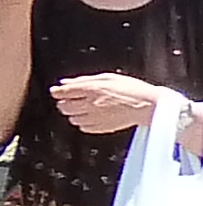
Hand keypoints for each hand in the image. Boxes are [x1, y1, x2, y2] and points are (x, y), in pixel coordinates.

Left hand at [51, 71, 167, 134]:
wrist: (150, 106)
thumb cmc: (131, 89)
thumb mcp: (107, 77)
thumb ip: (83, 80)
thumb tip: (64, 82)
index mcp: (92, 89)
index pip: (63, 92)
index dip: (57, 92)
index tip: (56, 91)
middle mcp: (91, 104)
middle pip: (64, 107)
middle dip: (64, 102)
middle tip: (69, 99)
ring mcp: (96, 118)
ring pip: (72, 118)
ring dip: (73, 113)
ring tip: (82, 108)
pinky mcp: (102, 128)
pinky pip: (84, 128)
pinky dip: (83, 123)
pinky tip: (91, 116)